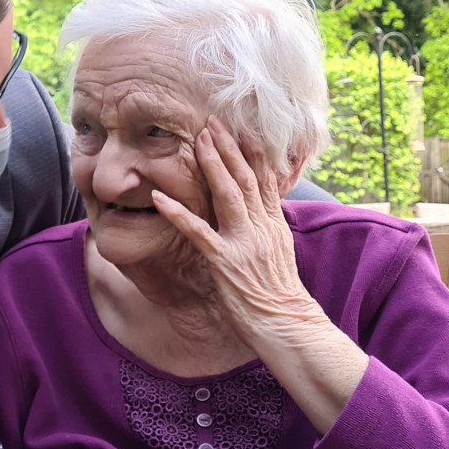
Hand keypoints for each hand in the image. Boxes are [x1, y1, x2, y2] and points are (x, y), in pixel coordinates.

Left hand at [150, 116, 321, 343]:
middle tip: (213, 122)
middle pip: (246, 178)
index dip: (252, 151)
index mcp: (273, 224)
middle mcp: (261, 227)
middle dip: (229, 147)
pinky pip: (198, 232)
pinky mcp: (225, 262)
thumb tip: (262, 206)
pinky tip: (159, 198)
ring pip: (229, 195)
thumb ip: (269, 226)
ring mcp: (244, 243)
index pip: (264, 179)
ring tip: (198, 140)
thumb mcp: (280, 252)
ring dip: (213, 165)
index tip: (241, 128)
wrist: (289, 326)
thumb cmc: (280, 295)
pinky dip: (178, 213)